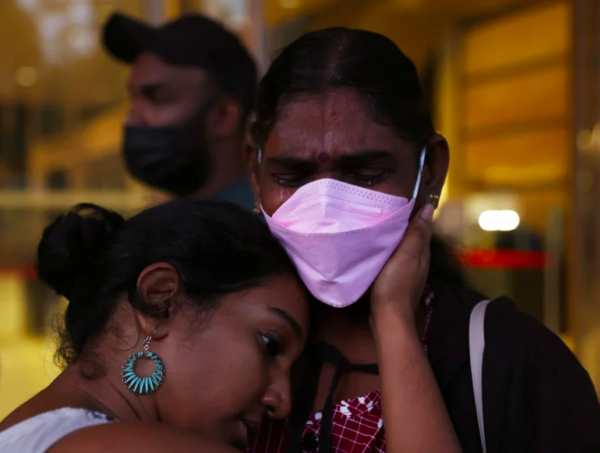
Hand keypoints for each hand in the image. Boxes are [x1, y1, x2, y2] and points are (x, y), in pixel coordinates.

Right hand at [370, 203, 434, 321]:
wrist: (388, 316)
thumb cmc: (396, 282)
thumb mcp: (407, 254)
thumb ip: (416, 233)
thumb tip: (430, 208)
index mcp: (422, 253)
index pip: (424, 228)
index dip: (418, 215)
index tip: (405, 202)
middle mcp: (420, 262)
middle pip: (416, 239)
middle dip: (408, 226)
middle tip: (392, 212)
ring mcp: (410, 274)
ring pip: (407, 250)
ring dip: (400, 239)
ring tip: (386, 228)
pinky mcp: (398, 282)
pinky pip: (398, 261)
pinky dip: (393, 252)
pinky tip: (383, 251)